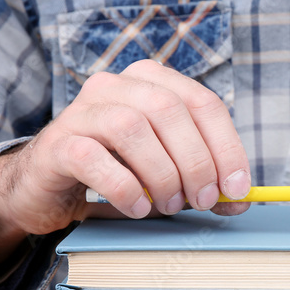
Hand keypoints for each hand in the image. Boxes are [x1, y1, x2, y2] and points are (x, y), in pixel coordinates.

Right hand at [0, 60, 251, 268]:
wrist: (48, 187)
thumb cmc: (116, 175)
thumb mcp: (168, 175)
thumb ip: (204, 182)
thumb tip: (240, 200)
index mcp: (151, 82)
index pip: (203, 102)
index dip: (227, 146)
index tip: (237, 187)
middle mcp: (115, 86)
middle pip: (169, 110)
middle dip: (195, 161)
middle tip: (202, 200)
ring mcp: (81, 110)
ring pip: (132, 128)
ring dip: (161, 174)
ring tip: (170, 205)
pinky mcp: (57, 143)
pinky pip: (94, 158)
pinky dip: (123, 188)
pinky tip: (135, 207)